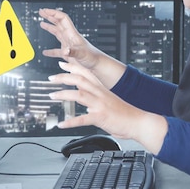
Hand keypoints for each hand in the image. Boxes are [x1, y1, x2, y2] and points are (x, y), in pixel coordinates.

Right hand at [39, 8, 101, 69]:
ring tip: (42, 23)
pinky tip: (45, 52)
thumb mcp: (82, 54)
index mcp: (73, 34)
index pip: (63, 19)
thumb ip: (73, 52)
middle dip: (50, 16)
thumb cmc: (93, 58)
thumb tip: (65, 50)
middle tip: (41, 11)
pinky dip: (50, 51)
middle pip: (59, 23)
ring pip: (57, 33)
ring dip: (49, 27)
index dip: (54, 13)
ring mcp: (69, 44)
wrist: (98, 65)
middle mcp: (70, 37)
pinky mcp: (68, 53)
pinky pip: (56, 50)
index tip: (45, 10)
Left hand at [48, 61, 166, 153]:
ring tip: (51, 95)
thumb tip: (84, 99)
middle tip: (51, 77)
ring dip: (63, 94)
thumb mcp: (109, 101)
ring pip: (79, 95)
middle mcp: (100, 94)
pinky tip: (61, 124)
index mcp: (102, 90)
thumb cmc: (125, 114)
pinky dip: (70, 122)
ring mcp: (100, 105)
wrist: (138, 122)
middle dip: (64, 77)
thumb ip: (96, 98)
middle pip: (80, 80)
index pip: (86, 73)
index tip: (62, 64)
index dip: (73, 67)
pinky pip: (82, 119)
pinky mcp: (100, 118)